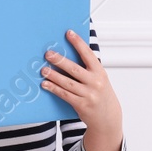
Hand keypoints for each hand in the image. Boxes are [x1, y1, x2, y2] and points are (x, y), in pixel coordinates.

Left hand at [41, 29, 123, 150]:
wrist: (107, 117)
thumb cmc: (100, 94)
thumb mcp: (99, 79)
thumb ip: (87, 68)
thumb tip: (66, 55)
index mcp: (100, 72)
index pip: (88, 54)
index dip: (78, 43)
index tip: (68, 33)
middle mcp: (96, 82)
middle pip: (75, 69)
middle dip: (60, 60)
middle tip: (48, 54)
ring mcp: (89, 94)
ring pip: (68, 83)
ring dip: (54, 75)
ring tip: (43, 69)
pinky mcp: (81, 105)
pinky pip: (65, 94)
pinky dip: (54, 89)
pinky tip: (45, 84)